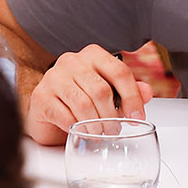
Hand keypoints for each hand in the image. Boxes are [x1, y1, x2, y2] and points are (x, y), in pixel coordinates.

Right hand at [25, 45, 153, 145]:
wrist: (48, 107)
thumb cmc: (81, 96)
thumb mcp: (108, 91)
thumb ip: (129, 90)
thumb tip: (147, 92)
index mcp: (93, 55)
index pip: (119, 72)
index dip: (132, 97)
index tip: (137, 117)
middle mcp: (71, 61)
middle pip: (101, 91)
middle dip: (112, 116)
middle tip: (115, 129)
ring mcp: (53, 77)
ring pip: (83, 105)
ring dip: (96, 125)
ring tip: (100, 133)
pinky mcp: (41, 97)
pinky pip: (65, 117)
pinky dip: (78, 128)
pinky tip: (82, 131)